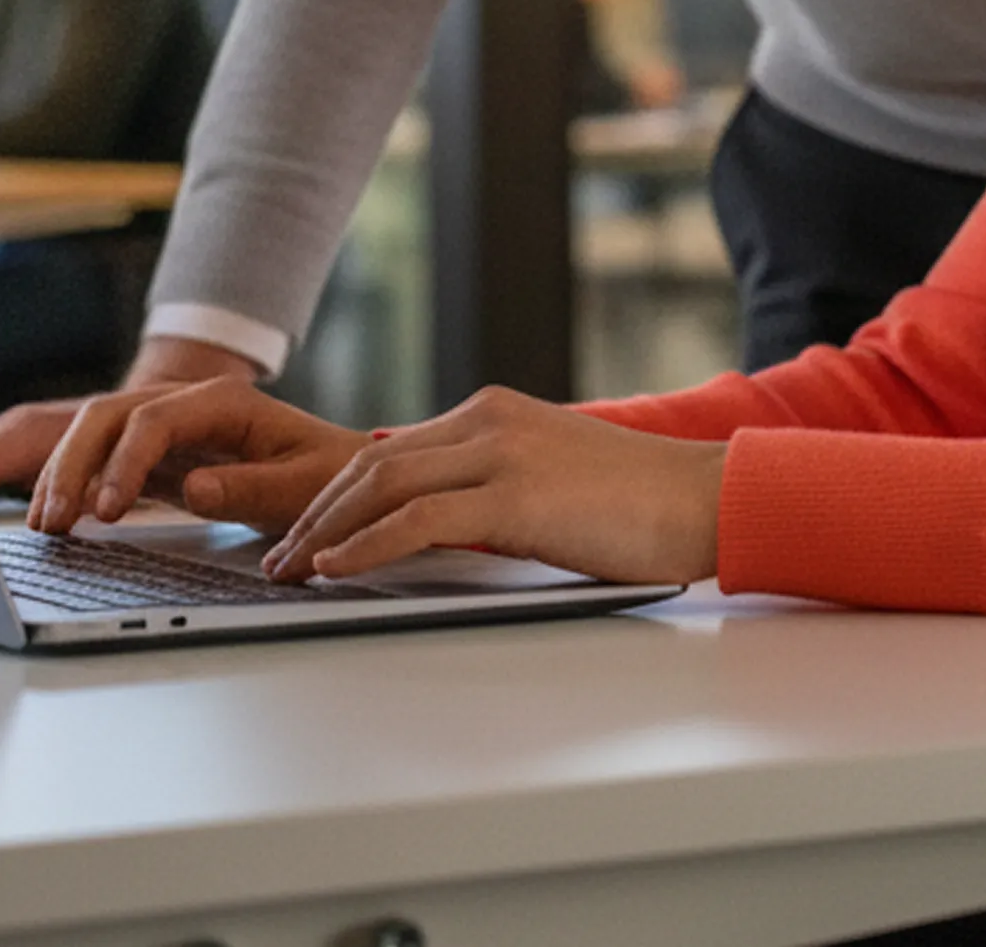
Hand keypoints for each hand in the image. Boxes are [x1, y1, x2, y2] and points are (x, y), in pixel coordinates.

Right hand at [29, 373, 364, 533]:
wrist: (341, 474)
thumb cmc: (330, 478)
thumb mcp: (303, 487)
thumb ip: (251, 488)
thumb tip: (194, 489)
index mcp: (223, 403)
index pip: (153, 420)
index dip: (124, 462)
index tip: (108, 512)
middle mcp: (186, 406)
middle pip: (107, 416)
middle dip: (70, 463)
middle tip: (51, 521)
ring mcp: (166, 429)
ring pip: (94, 434)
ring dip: (61, 473)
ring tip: (44, 526)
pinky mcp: (157, 458)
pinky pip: (102, 462)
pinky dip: (75, 485)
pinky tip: (56, 519)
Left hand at [264, 387, 723, 589]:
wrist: (705, 498)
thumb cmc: (639, 504)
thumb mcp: (550, 479)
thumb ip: (493, 487)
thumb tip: (440, 527)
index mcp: (493, 414)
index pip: (391, 450)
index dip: (338, 494)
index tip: (306, 533)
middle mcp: (488, 421)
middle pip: (372, 463)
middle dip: (316, 513)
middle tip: (279, 557)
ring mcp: (501, 452)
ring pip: (383, 485)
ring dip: (326, 532)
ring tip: (293, 571)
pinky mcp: (515, 495)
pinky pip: (417, 520)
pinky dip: (366, 546)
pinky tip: (337, 571)